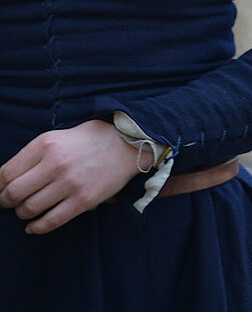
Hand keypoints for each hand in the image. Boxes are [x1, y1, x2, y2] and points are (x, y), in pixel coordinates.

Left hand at [0, 120, 147, 234]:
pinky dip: (36, 228)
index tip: (0, 191)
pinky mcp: (82, 200)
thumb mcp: (56, 137)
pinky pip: (50, 221)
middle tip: (8, 203)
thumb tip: (7, 180)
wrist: (126, 144)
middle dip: (5, 202)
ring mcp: (69, 183)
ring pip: (28, 209)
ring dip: (22, 213)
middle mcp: (55, 163)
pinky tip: (33, 226)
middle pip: (13, 194)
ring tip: (25, 210)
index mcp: (45, 144)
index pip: (6, 173)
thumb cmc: (88, 140)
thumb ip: (33, 156)